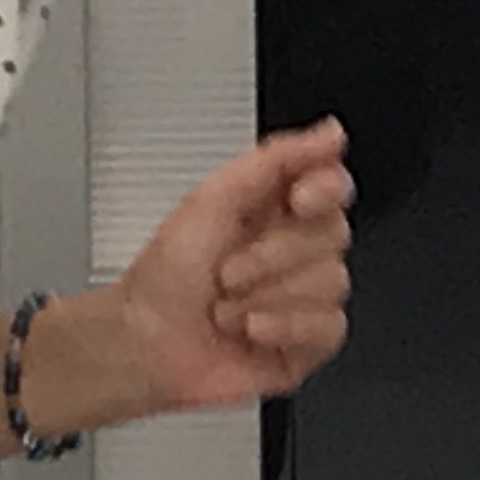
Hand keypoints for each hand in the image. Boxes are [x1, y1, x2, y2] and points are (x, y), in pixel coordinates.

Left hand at [112, 119, 356, 413]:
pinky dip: (282, 327)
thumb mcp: (210, 200)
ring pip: (331, 282)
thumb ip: (275, 159)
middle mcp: (295, 249)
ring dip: (266, 295)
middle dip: (272, 255)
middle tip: (228, 270)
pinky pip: (328, 325)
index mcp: (275, 208)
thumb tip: (329, 133)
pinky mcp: (309, 341)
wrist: (145, 346)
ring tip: (228, 306)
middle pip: (334, 234)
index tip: (298, 200)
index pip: (333, 183)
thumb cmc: (164, 278)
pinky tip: (250, 330)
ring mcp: (305, 296)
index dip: (324, 189)